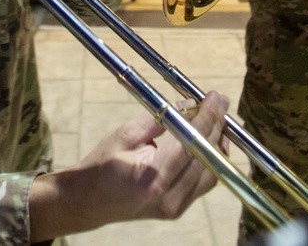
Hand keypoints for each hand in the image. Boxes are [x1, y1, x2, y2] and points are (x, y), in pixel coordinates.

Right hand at [29, 91, 229, 240]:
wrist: (87, 200)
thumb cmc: (101, 165)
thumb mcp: (126, 134)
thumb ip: (160, 119)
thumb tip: (189, 103)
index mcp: (153, 177)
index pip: (192, 143)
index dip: (208, 117)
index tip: (215, 98)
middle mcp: (169, 197)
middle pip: (206, 156)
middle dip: (216, 125)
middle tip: (220, 102)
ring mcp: (176, 207)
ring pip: (212, 170)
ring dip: (217, 141)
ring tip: (217, 118)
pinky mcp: (178, 209)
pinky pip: (204, 182)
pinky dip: (210, 159)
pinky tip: (210, 140)